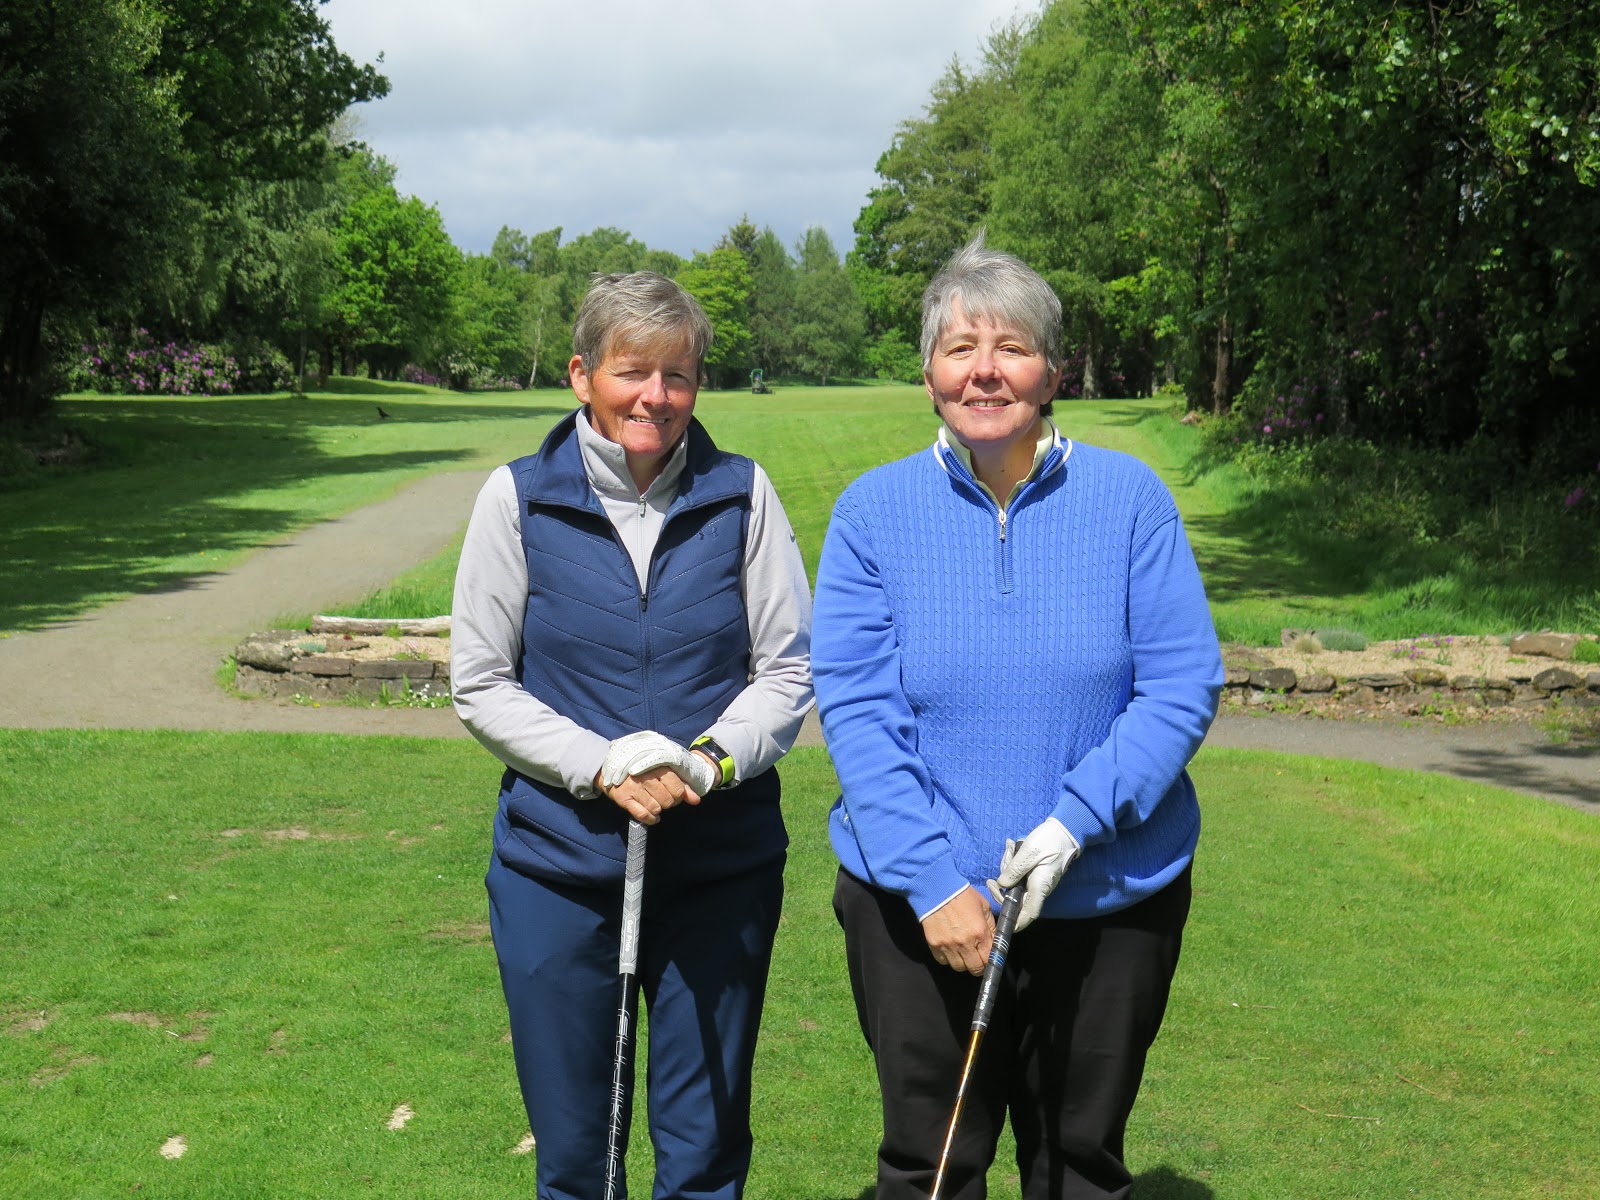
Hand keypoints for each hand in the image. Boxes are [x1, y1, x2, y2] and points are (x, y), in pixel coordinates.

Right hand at [601, 766, 697, 824]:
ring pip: (656, 808)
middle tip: (662, 798)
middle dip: (668, 803)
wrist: (610, 766)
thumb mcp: (662, 770)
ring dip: (658, 810)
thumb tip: (696, 800)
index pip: (678, 788)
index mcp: (658, 766)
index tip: (673, 793)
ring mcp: (634, 787)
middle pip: (668, 801)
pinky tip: (652, 816)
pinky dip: (650, 819)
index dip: (678, 795)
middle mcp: (646, 776)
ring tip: (654, 803)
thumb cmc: (642, 769)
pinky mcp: (623, 798)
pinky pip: (642, 815)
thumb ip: (681, 784)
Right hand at [920, 886, 994, 975]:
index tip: (987, 958)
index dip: (990, 962)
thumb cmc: (963, 896)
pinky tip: (949, 947)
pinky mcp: (934, 945)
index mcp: (980, 932)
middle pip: (974, 969)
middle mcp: (965, 942)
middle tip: (976, 957)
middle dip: (978, 966)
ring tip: (961, 951)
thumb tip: (996, 944)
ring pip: (958, 967)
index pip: (989, 960)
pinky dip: (947, 957)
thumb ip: (991, 927)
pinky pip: (943, 961)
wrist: (937, 889)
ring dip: (962, 962)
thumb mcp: (984, 907)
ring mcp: (948, 946)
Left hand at [988, 817, 1079, 931]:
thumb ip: (1015, 869)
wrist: (1065, 832)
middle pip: (1015, 900)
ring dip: (1006, 870)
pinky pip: (1017, 877)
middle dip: (1001, 888)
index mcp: (1039, 888)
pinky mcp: (1032, 875)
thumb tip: (1002, 884)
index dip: (1015, 923)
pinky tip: (1012, 849)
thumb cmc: (1050, 841)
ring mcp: (1035, 883)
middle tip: (992, 877)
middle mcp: (1038, 889)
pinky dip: (1011, 866)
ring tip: (1010, 849)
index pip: (1028, 915)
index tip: (999, 917)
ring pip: (1013, 886)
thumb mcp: (1029, 852)